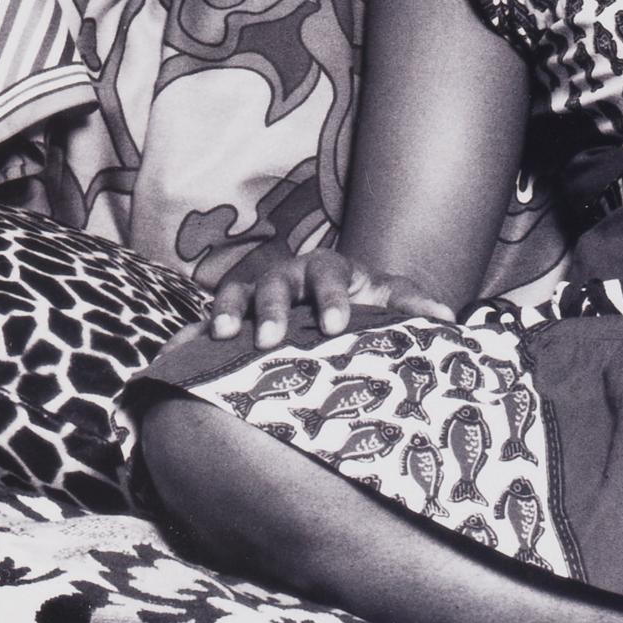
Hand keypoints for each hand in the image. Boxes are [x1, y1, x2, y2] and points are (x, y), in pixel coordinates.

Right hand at [203, 243, 456, 352]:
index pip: (328, 277)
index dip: (331, 299)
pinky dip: (189, 333)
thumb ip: (414, 305)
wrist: (338, 302)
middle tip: (271, 339)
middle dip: (273, 310)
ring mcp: (255, 292)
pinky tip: (174, 354)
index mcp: (328, 269)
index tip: (336, 326)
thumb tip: (448, 317)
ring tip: (221, 336)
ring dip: (227, 312)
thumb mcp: (391, 298)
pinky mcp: (234, 312)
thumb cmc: (367, 301)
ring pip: (235, 294)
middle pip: (274, 284)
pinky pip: (205, 319)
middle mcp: (287, 275)